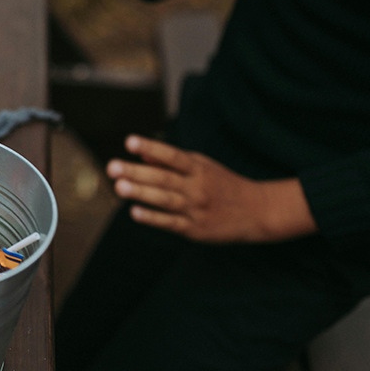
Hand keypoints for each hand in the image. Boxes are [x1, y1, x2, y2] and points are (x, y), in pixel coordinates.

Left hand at [106, 135, 317, 242]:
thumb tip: (142, 154)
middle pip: (164, 178)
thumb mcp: (202, 167)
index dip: (151, 147)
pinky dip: (153, 218)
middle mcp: (197, 187)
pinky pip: (171, 223)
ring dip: (141, 193)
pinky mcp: (195, 229)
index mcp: (199, 168)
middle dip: (137, 172)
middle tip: (112, 166)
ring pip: (165, 200)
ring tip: (119, 186)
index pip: (172, 155)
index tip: (129, 141)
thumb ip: (171, 162)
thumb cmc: (222, 184)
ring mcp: (196, 208)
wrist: (257, 212)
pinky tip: (135, 212)